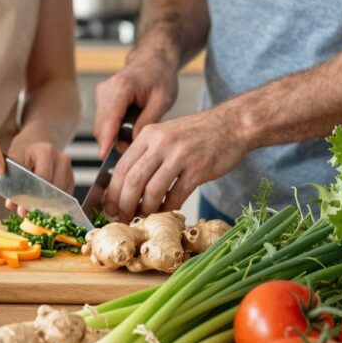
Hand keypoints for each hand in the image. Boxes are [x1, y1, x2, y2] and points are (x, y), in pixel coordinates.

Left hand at [2, 136, 74, 216]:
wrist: (35, 145)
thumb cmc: (23, 155)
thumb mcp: (14, 163)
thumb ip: (11, 183)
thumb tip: (11, 205)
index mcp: (46, 151)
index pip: (42, 178)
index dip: (32, 195)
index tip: (22, 208)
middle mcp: (61, 158)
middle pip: (53, 189)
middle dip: (39, 203)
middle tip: (26, 212)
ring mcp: (69, 168)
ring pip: (60, 195)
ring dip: (47, 205)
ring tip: (33, 209)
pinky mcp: (72, 178)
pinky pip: (65, 196)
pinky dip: (54, 203)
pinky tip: (43, 206)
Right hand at [92, 52, 178, 158]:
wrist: (153, 61)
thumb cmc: (160, 77)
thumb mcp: (162, 100)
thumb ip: (147, 121)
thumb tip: (133, 142)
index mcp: (122, 86)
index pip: (110, 117)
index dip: (107, 138)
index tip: (104, 155)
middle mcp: (106, 89)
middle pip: (102, 125)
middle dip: (113, 142)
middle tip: (132, 152)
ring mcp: (101, 94)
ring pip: (101, 126)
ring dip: (113, 137)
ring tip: (133, 140)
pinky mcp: (101, 99)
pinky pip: (103, 122)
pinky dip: (112, 130)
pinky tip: (128, 131)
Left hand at [103, 106, 248, 221]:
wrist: (232, 125)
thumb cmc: (197, 134)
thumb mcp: (166, 134)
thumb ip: (146, 154)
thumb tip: (124, 186)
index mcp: (148, 135)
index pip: (121, 167)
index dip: (112, 192)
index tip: (109, 207)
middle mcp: (161, 143)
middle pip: (132, 180)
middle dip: (124, 204)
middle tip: (122, 217)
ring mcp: (180, 155)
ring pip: (152, 190)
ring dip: (146, 209)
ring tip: (145, 216)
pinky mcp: (198, 169)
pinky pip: (176, 195)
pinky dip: (168, 207)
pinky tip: (167, 211)